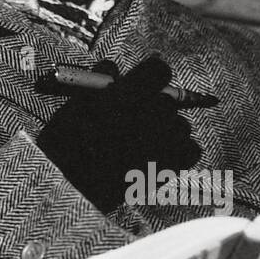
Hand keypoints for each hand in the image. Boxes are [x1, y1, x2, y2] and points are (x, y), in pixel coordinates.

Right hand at [36, 56, 202, 212]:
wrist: (73, 190)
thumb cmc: (67, 143)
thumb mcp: (74, 105)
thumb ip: (99, 82)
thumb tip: (114, 68)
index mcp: (130, 93)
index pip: (160, 70)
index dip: (150, 76)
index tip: (143, 84)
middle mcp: (153, 114)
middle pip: (169, 101)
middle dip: (154, 106)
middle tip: (135, 121)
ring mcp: (166, 141)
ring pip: (182, 126)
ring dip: (167, 131)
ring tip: (144, 144)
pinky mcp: (173, 166)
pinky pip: (192, 150)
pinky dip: (180, 153)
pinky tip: (158, 158)